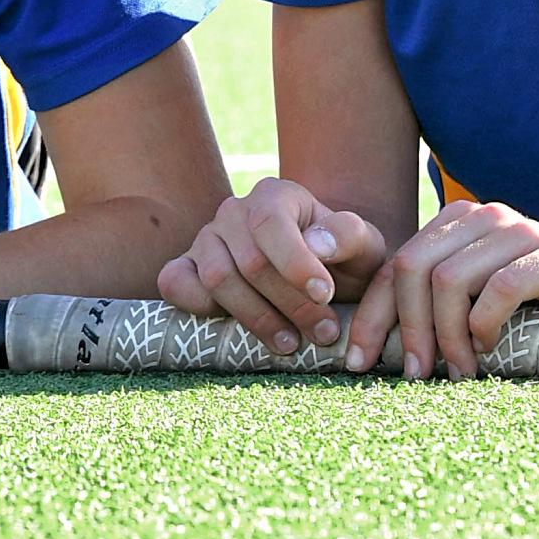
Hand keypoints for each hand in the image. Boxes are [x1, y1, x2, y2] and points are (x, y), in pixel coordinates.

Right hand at [157, 178, 390, 359]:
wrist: (325, 277)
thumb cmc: (343, 259)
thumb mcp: (363, 245)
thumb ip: (348, 235)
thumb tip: (316, 244)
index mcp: (274, 195)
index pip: (271, 224)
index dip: (295, 263)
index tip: (324, 295)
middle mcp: (234, 211)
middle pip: (250, 262)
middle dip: (290, 304)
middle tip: (324, 333)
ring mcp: (205, 239)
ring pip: (217, 279)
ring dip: (256, 318)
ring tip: (291, 343)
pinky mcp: (186, 267)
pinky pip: (175, 284)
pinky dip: (198, 308)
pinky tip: (234, 329)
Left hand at [348, 203, 538, 380]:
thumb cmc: (533, 310)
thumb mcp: (472, 302)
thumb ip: (429, 306)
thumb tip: (365, 349)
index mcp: (456, 222)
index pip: (395, 265)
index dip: (373, 316)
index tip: (358, 362)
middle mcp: (484, 216)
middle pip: (414, 269)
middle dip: (407, 328)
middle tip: (417, 374)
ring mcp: (521, 231)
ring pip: (450, 280)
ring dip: (447, 336)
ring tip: (458, 371)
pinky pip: (500, 288)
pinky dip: (485, 324)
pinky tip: (490, 347)